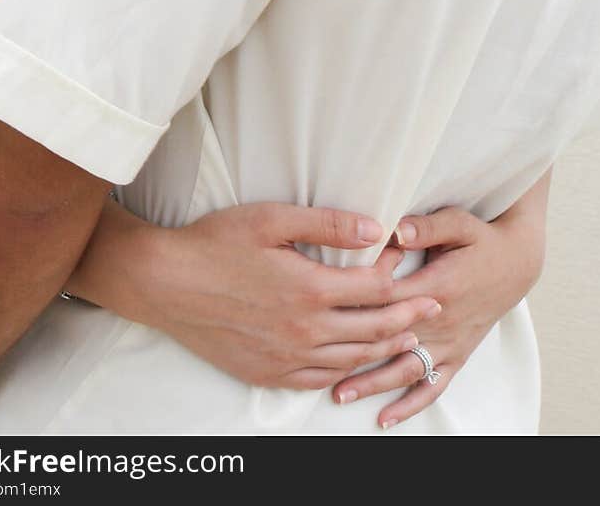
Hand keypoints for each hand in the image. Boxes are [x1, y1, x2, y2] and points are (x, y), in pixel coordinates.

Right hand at [90, 202, 442, 390]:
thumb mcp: (272, 219)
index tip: (419, 270)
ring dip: (383, 348)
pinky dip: (345, 372)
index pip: (375, 291)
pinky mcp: (266, 373)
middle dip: (408, 318)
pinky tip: (354, 363)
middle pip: (372, 330)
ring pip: (350, 359)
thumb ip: (328, 225)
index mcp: (310, 289)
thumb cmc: (216, 243)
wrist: (166, 284)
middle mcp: (304, 330)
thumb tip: (375, 229)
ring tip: (406, 338)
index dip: (401, 279)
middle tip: (433, 310)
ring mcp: (285, 357)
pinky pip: (318, 380)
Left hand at [330, 197, 547, 429]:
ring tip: (341, 395)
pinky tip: (386, 418)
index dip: (359, 303)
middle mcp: (441, 320)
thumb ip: (425, 227)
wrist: (517, 265)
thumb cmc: (483, 239)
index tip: (327, 309)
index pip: (390, 299)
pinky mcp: (457, 354)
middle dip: (356, 355)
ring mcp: (449, 342)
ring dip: (374, 384)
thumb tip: (395, 231)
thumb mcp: (458, 223)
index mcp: (437, 285)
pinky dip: (410, 405)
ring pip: (407, 370)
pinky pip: (434, 385)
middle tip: (318, 365)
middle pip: (391, 342)